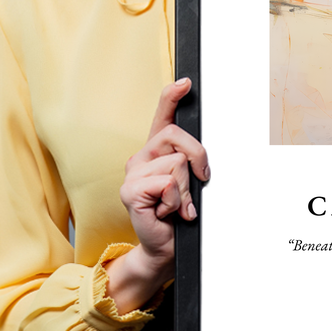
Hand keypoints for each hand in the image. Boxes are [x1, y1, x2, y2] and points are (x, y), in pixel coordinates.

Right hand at [105, 78, 209, 312]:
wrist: (165, 247)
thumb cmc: (179, 215)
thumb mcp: (190, 183)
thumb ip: (191, 163)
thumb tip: (201, 155)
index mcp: (156, 151)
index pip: (162, 116)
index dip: (172, 96)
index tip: (186, 82)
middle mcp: (141, 157)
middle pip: (177, 136)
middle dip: (198, 158)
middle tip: (199, 182)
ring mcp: (132, 173)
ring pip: (177, 163)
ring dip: (186, 189)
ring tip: (177, 205)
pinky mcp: (130, 191)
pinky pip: (167, 183)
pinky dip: (176, 201)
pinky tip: (167, 213)